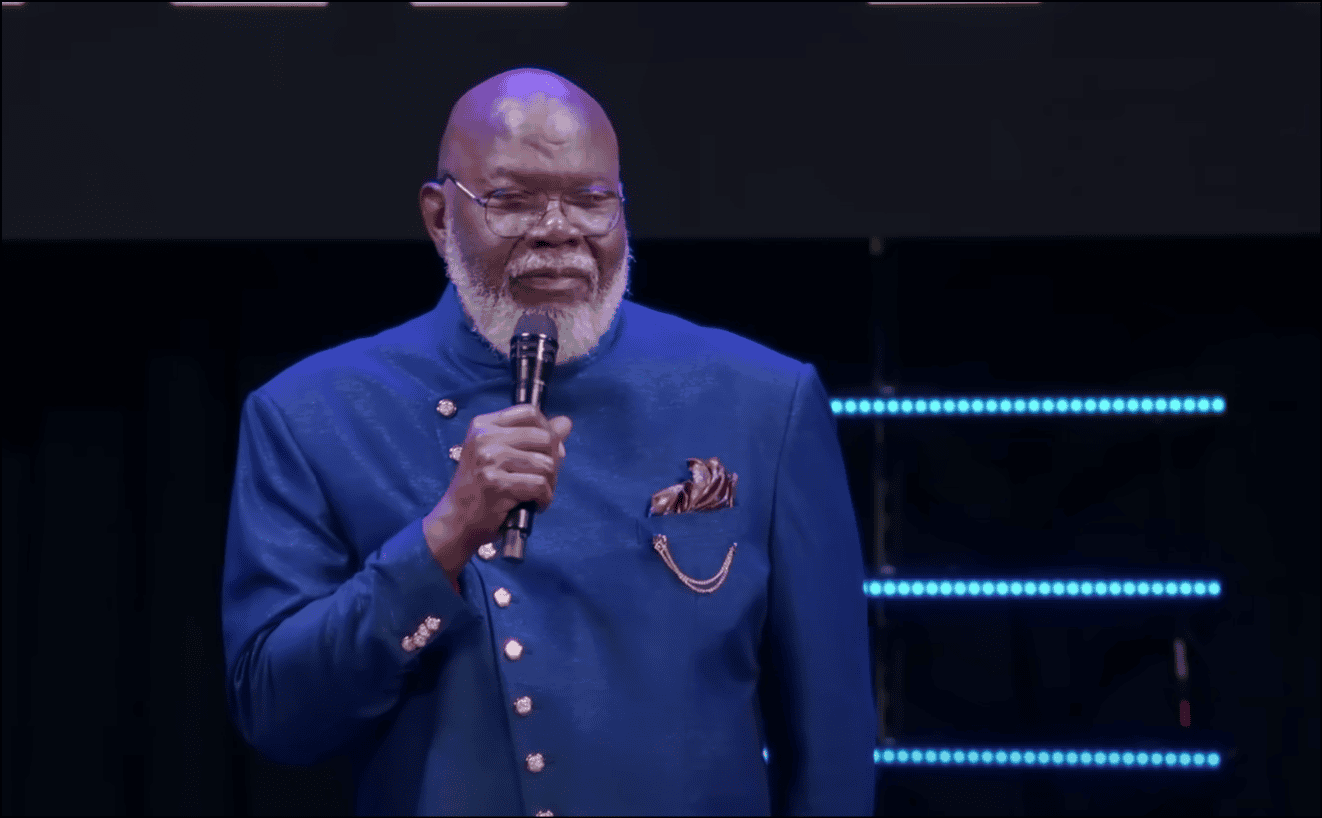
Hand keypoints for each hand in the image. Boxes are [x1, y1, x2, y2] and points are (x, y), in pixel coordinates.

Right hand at [424, 404, 571, 579]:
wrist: (456, 520)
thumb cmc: (481, 488)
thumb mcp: (501, 455)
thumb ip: (534, 437)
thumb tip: (565, 423)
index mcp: (484, 425)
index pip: (530, 412)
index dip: (548, 429)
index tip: (548, 450)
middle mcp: (484, 437)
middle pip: (544, 437)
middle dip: (554, 461)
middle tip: (544, 479)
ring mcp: (489, 460)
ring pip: (546, 464)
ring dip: (550, 484)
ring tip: (536, 494)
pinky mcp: (496, 483)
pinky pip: (540, 486)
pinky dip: (544, 499)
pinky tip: (534, 504)